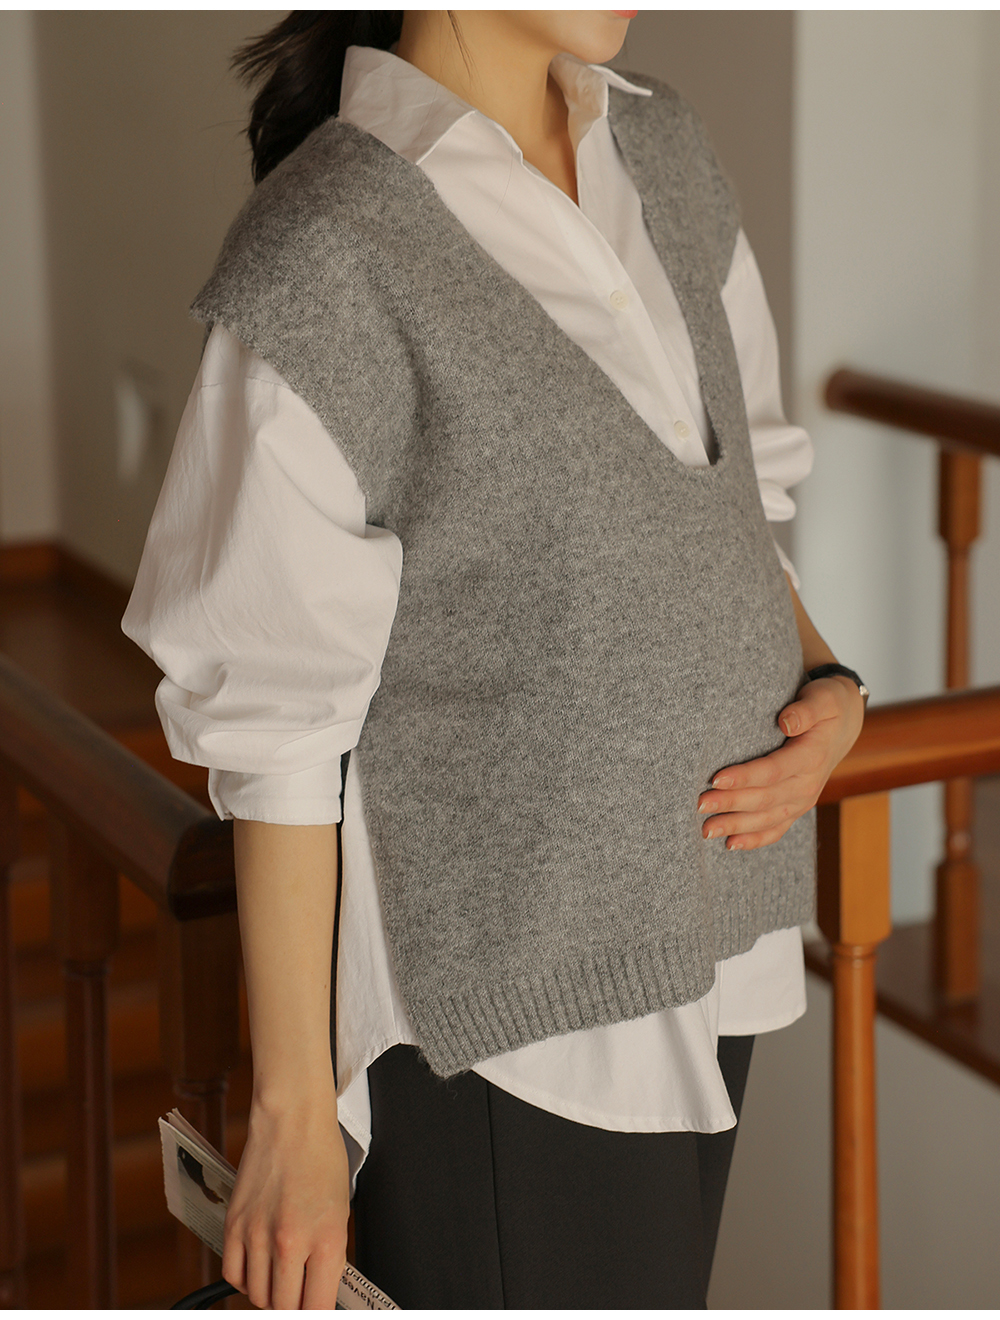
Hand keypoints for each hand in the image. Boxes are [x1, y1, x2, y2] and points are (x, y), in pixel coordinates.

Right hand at [222, 1085, 350, 1308]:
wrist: (292, 1121)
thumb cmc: (322, 1158)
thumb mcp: (340, 1213)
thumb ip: (329, 1258)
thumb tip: (320, 1293)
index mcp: (325, 1240)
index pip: (316, 1308)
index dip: (317, 1313)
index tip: (316, 1309)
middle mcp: (289, 1242)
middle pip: (285, 1308)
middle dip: (294, 1306)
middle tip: (300, 1295)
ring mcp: (257, 1235)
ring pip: (257, 1296)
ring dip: (270, 1294)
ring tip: (281, 1278)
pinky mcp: (234, 1225)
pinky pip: (233, 1275)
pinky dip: (245, 1280)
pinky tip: (258, 1267)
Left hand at [696, 676, 864, 850]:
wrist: (843, 724)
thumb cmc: (826, 705)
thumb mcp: (822, 698)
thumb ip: (805, 711)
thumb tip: (786, 722)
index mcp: (811, 757)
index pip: (773, 771)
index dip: (744, 777)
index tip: (715, 779)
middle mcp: (808, 784)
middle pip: (764, 799)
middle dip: (730, 804)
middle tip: (699, 805)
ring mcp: (803, 800)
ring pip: (767, 819)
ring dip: (735, 825)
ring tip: (706, 829)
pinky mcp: (796, 807)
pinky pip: (776, 829)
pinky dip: (754, 839)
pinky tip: (730, 844)